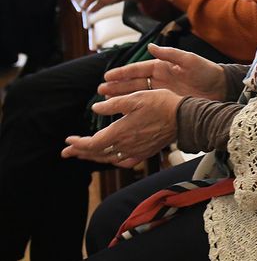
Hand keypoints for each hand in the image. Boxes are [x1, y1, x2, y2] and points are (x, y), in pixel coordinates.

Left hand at [61, 88, 181, 165]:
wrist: (185, 117)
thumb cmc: (162, 104)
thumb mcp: (135, 98)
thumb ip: (113, 105)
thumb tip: (95, 109)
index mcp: (121, 132)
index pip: (92, 143)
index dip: (78, 143)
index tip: (68, 140)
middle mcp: (127, 144)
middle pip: (98, 153)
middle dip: (80, 152)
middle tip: (67, 151)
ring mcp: (137, 150)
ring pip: (110, 158)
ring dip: (94, 157)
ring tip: (85, 154)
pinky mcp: (146, 152)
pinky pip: (126, 162)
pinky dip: (114, 161)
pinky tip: (112, 158)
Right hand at [98, 44, 227, 100]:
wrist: (222, 88)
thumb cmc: (208, 72)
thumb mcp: (189, 60)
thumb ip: (170, 54)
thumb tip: (151, 47)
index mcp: (163, 66)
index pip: (138, 69)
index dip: (122, 73)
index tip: (107, 76)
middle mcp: (160, 78)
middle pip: (134, 82)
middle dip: (117, 86)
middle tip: (101, 90)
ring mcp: (163, 91)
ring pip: (138, 94)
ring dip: (122, 96)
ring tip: (106, 99)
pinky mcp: (168, 102)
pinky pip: (148, 104)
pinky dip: (136, 106)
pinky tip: (126, 111)